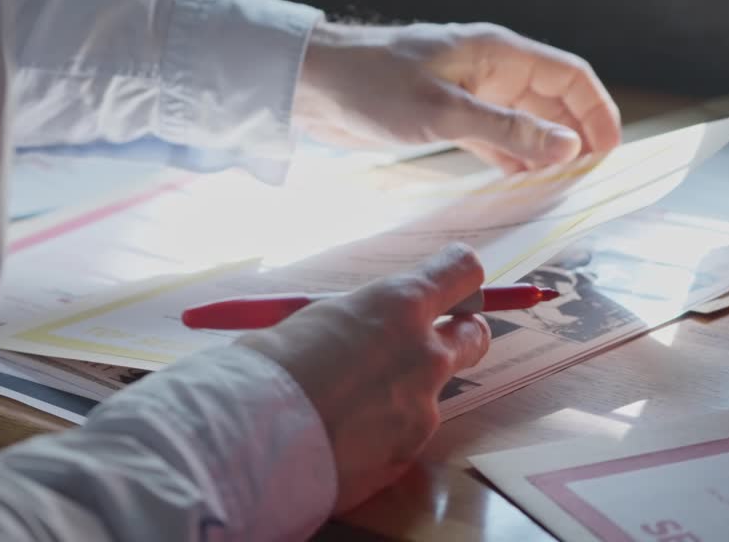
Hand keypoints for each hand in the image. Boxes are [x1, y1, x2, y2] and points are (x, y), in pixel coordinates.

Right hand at [236, 243, 491, 510]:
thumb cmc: (271, 365)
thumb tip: (362, 330)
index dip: (457, 278)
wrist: (254, 438)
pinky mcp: (409, 455)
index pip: (461, 272)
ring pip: (432, 392)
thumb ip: (357, 322)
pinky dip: (382, 434)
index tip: (449, 282)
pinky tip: (341, 439)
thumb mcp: (316, 320)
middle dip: (457, 336)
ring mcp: (423, 409)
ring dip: (405, 392)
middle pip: (474, 336)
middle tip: (419, 345)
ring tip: (349, 406)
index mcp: (399, 306)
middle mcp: (425, 354)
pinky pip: (404, 435)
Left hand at [293, 21, 621, 171]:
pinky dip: (510, 160)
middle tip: (591, 179)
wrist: (313, 84)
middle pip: (551, 101)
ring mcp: (469, 94)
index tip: (611, 150)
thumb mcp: (444, 112)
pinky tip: (521, 185)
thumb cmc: (373, 85)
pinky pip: (493, 139)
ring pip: (523, 123)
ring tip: (563, 189)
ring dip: (544, 152)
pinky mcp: (445, 117)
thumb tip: (568, 147)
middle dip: (575, 136)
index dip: (596, 109)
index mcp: (498, 53)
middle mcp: (490, 70)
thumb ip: (507, 131)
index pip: (568, 75)